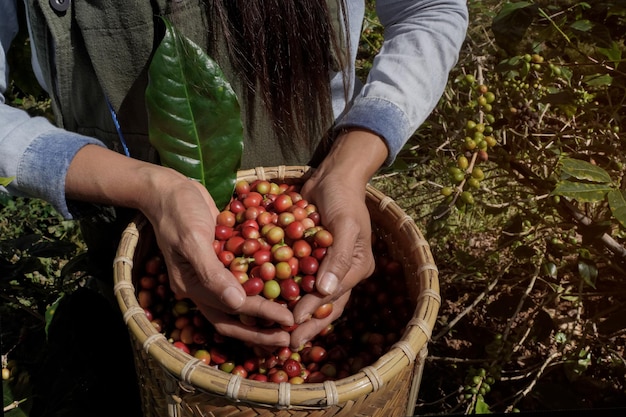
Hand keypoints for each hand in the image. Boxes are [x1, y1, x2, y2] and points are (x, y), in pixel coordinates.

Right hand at [65, 145, 293, 346]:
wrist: (168, 188)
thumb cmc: (177, 211)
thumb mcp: (192, 240)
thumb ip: (212, 273)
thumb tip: (237, 304)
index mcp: (192, 286)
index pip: (230, 311)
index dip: (260, 317)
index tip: (287, 320)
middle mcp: (203, 285)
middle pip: (235, 316)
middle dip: (262, 329)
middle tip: (290, 335)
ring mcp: (212, 272)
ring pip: (241, 300)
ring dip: (264, 311)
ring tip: (290, 318)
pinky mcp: (222, 257)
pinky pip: (244, 277)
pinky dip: (262, 283)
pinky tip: (285, 284)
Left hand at [289, 129, 387, 348]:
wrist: (333, 175)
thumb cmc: (344, 197)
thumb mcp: (346, 225)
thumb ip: (337, 259)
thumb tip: (325, 292)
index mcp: (356, 268)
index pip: (333, 297)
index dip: (312, 312)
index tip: (291, 323)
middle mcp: (341, 272)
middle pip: (322, 304)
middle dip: (304, 323)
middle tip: (285, 342)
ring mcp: (324, 265)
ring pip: (307, 295)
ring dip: (292, 311)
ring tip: (274, 329)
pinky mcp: (308, 256)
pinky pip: (295, 276)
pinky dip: (282, 288)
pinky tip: (265, 300)